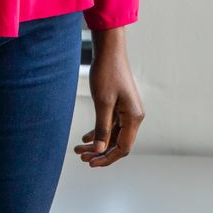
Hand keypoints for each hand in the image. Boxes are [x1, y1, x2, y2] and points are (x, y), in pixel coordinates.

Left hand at [73, 27, 144, 167]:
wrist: (109, 50)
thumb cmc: (107, 73)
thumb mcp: (102, 102)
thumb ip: (102, 127)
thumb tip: (100, 150)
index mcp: (133, 117)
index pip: (123, 147)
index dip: (107, 158)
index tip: (90, 163)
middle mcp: (133, 116)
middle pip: (118, 143)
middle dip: (100, 152)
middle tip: (81, 157)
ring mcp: (127, 111)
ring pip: (113, 134)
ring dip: (98, 143)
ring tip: (79, 150)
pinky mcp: (120, 105)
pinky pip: (111, 124)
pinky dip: (99, 131)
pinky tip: (85, 138)